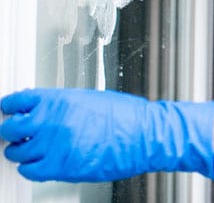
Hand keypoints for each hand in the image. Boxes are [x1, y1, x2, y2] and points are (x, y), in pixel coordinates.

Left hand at [1, 88, 213, 181]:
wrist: (144, 135)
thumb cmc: (126, 116)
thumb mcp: (92, 99)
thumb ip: (64, 105)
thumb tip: (45, 109)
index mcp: (61, 100)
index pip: (19, 101)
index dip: (11, 106)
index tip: (9, 108)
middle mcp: (53, 122)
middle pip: (12, 127)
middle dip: (12, 129)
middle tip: (16, 131)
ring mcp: (54, 146)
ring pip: (17, 152)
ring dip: (20, 150)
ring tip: (27, 148)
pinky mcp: (60, 168)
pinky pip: (29, 171)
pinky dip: (29, 168)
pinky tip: (36, 163)